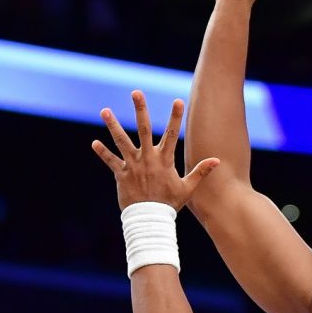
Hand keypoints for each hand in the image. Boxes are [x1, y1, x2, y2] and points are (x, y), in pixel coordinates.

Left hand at [93, 91, 219, 211]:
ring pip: (122, 141)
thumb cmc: (170, 203)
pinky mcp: (121, 175)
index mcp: (164, 160)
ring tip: (105, 110)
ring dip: (113, 125)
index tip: (178, 101)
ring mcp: (133, 166)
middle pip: (144, 129)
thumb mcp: (188, 188)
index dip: (176, 117)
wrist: (151, 220)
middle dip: (141, 110)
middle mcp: (148, 159)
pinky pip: (111, 162)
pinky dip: (103, 152)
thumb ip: (200, 172)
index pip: (172, 134)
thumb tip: (217, 160)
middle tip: (136, 92)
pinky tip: (94, 143)